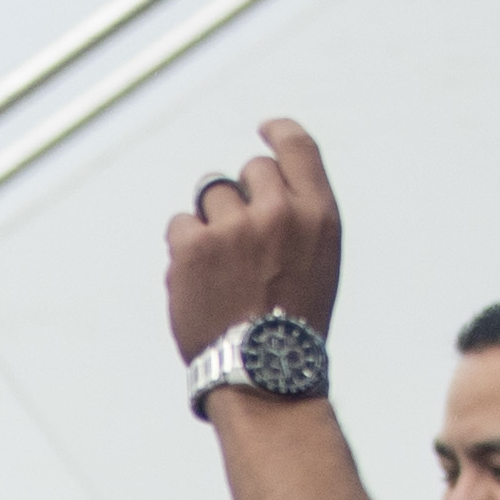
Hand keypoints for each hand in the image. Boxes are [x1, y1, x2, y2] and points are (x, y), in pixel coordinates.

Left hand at [164, 118, 348, 359]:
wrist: (263, 371)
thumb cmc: (291, 324)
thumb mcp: (318, 262)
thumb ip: (298, 218)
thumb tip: (265, 184)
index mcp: (318, 215)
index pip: (297, 148)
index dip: (277, 131)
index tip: (264, 128)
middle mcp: (279, 212)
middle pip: (248, 170)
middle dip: (241, 197)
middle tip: (240, 242)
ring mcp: (235, 226)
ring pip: (211, 195)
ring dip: (211, 223)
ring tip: (222, 268)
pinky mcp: (194, 245)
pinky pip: (181, 224)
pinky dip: (184, 249)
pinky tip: (199, 281)